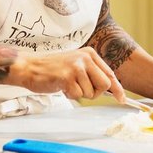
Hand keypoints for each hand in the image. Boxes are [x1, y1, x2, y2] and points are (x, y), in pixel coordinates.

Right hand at [7, 47, 125, 100]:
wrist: (30, 67)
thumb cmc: (53, 69)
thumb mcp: (76, 65)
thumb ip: (92, 73)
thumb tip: (111, 89)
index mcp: (90, 54)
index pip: (110, 73)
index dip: (117, 88)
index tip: (122, 99)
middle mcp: (85, 58)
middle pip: (104, 84)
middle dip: (95, 93)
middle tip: (80, 89)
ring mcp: (76, 67)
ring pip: (90, 92)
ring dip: (79, 94)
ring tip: (67, 85)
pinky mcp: (67, 77)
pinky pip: (78, 95)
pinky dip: (70, 96)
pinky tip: (61, 87)